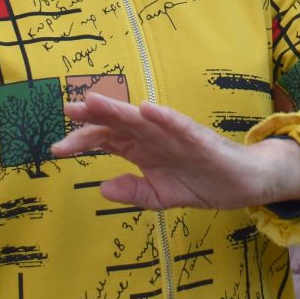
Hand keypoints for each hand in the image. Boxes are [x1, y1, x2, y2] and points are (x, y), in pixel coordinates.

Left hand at [54, 94, 299, 209]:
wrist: (243, 185)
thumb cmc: (201, 182)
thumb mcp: (160, 197)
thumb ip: (133, 192)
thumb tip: (101, 188)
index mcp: (142, 149)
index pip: (106, 139)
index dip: (81, 141)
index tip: (56, 149)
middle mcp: (154, 136)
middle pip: (118, 123)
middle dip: (92, 116)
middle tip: (66, 109)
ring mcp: (175, 135)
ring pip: (142, 119)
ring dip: (119, 109)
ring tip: (94, 101)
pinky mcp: (198, 138)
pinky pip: (179, 125)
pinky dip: (164, 117)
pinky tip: (148, 110)